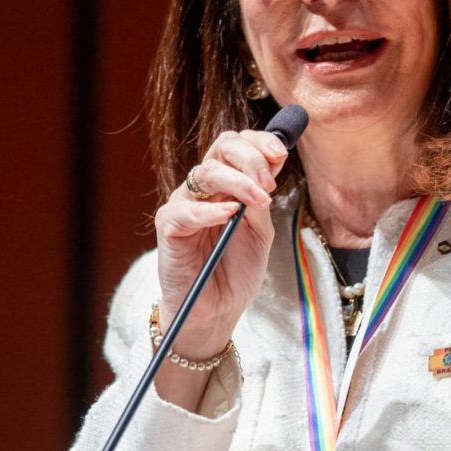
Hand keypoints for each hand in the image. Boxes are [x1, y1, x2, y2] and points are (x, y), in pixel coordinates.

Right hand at [152, 129, 290, 356]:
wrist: (219, 307)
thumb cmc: (237, 269)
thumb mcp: (260, 231)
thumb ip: (262, 198)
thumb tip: (272, 164)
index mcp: (227, 184)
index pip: (237, 145)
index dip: (259, 142)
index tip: (281, 154)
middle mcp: (204, 188)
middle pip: (221, 148)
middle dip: (250, 158)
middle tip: (269, 183)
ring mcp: (184, 204)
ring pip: (206, 173)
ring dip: (238, 182)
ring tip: (259, 200)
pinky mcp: (168, 225)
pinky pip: (186, 209)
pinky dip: (211, 210)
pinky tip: (231, 214)